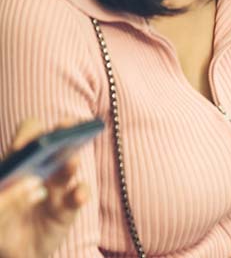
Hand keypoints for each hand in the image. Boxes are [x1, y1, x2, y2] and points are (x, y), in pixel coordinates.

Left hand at [0, 120, 87, 257]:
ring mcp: (57, 187)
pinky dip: (81, 193)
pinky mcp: (68, 207)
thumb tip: (33, 183)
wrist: (13, 255)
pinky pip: (79, 195)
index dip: (31, 134)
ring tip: (70, 162)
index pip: (29, 136)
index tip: (30, 143)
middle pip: (56, 143)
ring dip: (71, 162)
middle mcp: (42, 169)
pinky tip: (77, 196)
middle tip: (67, 128)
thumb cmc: (0, 226)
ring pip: (69, 167)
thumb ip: (5, 200)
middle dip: (63, 132)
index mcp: (20, 163)